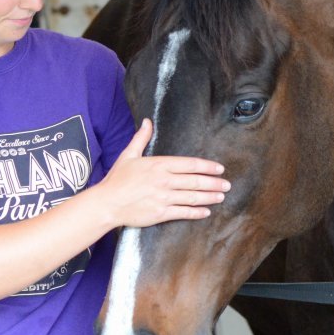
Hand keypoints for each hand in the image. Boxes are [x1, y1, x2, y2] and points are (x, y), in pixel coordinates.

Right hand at [98, 118, 230, 227]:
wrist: (107, 203)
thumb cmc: (117, 179)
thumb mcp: (128, 155)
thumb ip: (141, 138)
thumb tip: (147, 121)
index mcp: (159, 165)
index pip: (190, 164)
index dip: (208, 167)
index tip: (219, 168)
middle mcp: (164, 180)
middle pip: (196, 181)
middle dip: (214, 183)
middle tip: (226, 184)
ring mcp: (163, 197)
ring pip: (193, 197)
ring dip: (209, 196)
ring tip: (221, 196)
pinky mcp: (161, 213)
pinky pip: (183, 212)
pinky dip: (196, 212)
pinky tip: (206, 211)